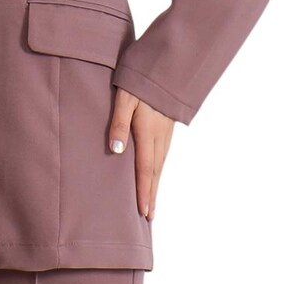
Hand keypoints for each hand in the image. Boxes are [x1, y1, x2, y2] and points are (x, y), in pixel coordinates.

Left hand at [108, 88, 174, 221]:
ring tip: (152, 202)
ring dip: (155, 184)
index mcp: (148, 133)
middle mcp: (160, 137)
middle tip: (149, 217)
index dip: (144, 192)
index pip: (145, 169)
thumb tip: (116, 150)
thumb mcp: (124, 98)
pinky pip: (162, 155)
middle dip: (151, 195)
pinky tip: (155, 174)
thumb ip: (118, 123)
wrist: (166, 67)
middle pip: (155, 172)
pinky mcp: (167, 128)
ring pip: (160, 164)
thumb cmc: (140, 81)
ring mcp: (166, 133)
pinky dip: (158, 170)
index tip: (144, 213)